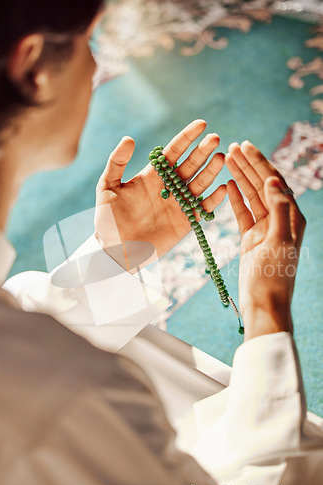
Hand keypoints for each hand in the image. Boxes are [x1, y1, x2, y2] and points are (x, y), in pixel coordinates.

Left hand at [95, 120, 226, 269]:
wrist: (114, 251)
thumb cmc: (107, 220)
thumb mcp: (107, 188)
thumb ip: (116, 163)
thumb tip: (129, 139)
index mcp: (152, 175)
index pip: (173, 151)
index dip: (187, 137)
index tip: (201, 124)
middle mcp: (169, 187)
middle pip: (190, 165)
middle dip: (203, 151)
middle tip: (215, 139)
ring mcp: (178, 204)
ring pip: (199, 183)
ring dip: (211, 171)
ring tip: (221, 158)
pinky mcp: (185, 222)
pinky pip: (203, 209)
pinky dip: (214, 200)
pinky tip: (222, 188)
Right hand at [225, 141, 305, 340]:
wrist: (263, 303)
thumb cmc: (274, 276)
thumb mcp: (280, 240)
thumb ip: (279, 208)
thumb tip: (273, 179)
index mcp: (291, 216)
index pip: (275, 182)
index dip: (260, 162)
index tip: (246, 146)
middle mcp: (279, 219)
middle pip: (262, 185)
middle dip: (248, 165)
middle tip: (233, 146)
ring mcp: (264, 228)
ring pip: (251, 196)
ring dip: (240, 177)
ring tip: (228, 159)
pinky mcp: (250, 238)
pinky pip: (242, 213)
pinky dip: (235, 198)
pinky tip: (229, 185)